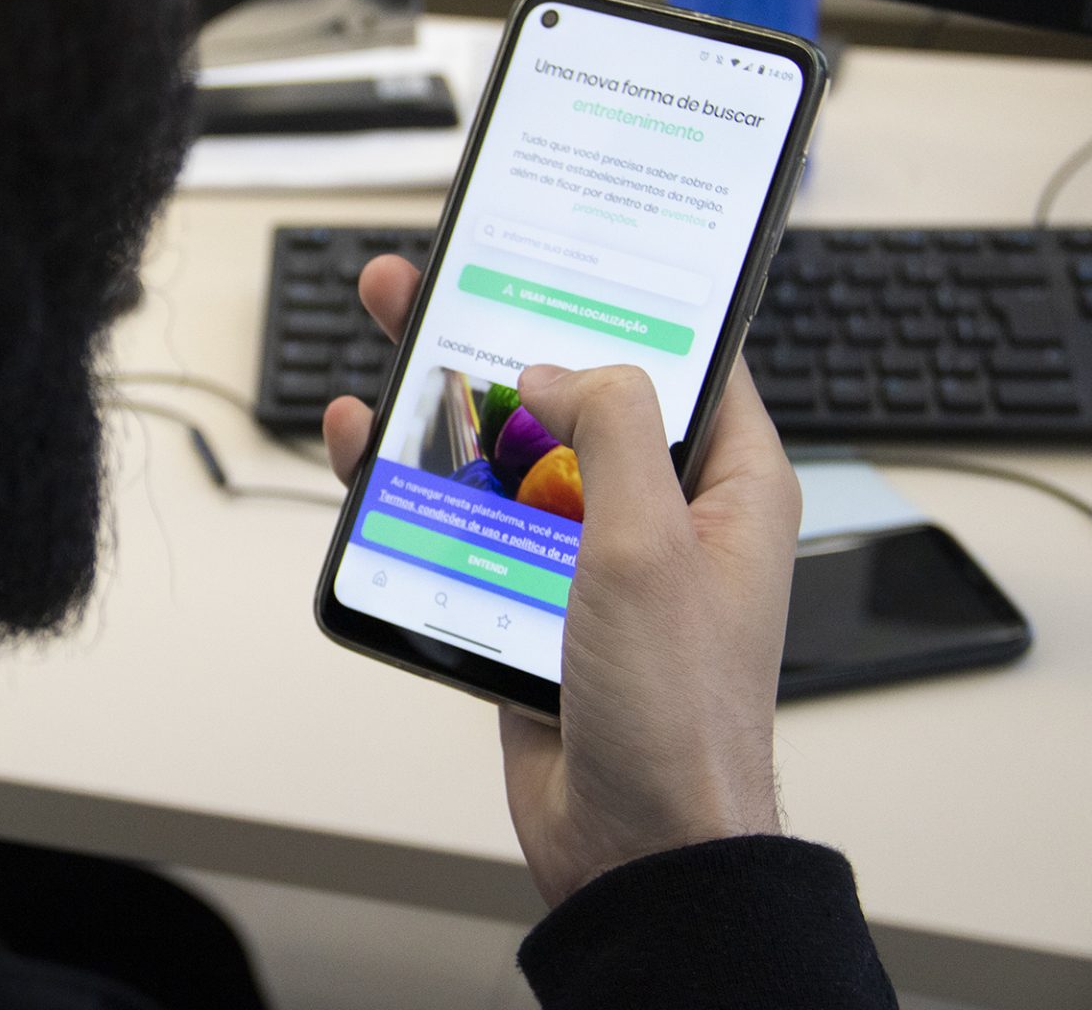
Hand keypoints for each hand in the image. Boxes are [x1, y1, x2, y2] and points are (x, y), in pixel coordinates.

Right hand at [325, 256, 799, 907]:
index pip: (684, 359)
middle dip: (498, 336)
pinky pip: (469, 522)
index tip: (559, 248)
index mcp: (725, 485)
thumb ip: (613, 430)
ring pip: (507, 455)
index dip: (619, 300)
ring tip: (383, 348)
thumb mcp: (653, 543)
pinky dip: (418, 487)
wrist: (636, 844)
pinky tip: (366, 453)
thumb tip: (557, 366)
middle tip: (431, 280)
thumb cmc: (679, 713)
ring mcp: (588, 555)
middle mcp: (659, 511)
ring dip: (443, 409)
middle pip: (570, 394)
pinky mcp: (527, 598)